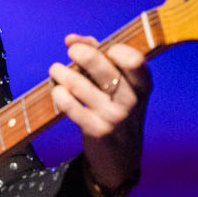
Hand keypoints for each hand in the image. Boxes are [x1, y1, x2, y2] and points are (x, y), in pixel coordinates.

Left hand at [48, 33, 151, 190]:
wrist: (121, 157)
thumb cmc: (116, 108)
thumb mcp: (119, 85)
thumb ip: (99, 56)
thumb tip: (71, 39)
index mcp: (141, 85)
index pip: (134, 61)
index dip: (116, 49)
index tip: (103, 47)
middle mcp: (132, 101)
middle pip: (106, 70)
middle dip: (85, 56)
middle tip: (72, 51)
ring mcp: (115, 117)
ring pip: (83, 88)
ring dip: (65, 74)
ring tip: (55, 69)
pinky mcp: (97, 131)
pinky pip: (73, 108)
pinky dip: (61, 97)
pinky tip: (57, 91)